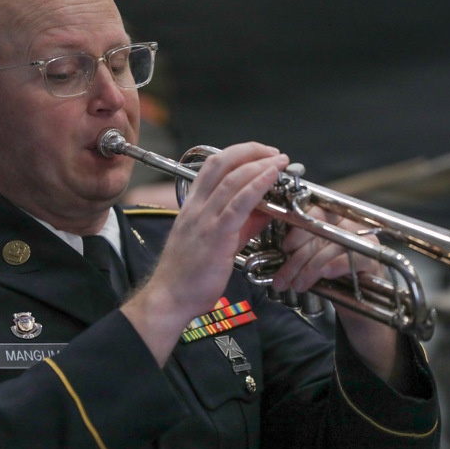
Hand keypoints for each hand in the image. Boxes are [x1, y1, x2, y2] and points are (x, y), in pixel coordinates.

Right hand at [121, 142, 288, 363]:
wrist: (170, 297)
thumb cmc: (188, 274)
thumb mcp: (217, 241)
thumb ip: (241, 223)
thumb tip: (264, 209)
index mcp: (193, 205)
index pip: (213, 166)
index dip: (239, 153)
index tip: (260, 153)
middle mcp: (196, 207)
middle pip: (222, 163)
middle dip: (251, 151)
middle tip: (274, 153)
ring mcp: (204, 219)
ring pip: (232, 180)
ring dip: (259, 165)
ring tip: (279, 161)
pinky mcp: (216, 235)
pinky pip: (238, 204)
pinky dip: (257, 185)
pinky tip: (271, 178)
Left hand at [271, 204, 402, 381]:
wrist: (360, 304)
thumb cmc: (334, 280)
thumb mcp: (312, 263)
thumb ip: (299, 253)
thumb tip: (276, 255)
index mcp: (335, 220)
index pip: (315, 214)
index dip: (297, 230)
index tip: (284, 248)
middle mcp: (350, 226)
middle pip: (320, 233)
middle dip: (296, 258)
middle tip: (282, 278)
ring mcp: (364, 241)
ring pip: (331, 247)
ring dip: (309, 268)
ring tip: (297, 285)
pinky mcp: (373, 259)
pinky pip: (351, 259)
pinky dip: (334, 266)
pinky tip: (324, 275)